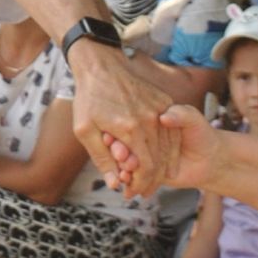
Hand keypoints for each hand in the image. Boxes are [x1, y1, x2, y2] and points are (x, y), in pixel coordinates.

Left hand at [69, 41, 180, 196]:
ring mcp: (160, 108)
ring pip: (170, 146)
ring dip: (164, 165)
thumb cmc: (89, 98)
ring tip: (154, 178)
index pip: (146, 167)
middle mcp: (150, 119)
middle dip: (153, 179)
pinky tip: (162, 158)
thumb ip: (101, 159)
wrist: (101, 65)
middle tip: (143, 190)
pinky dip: (169, 147)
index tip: (135, 192)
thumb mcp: (85, 131)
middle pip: (161, 159)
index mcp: (131, 128)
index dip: (142, 184)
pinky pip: (172, 130)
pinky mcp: (164, 100)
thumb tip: (114, 184)